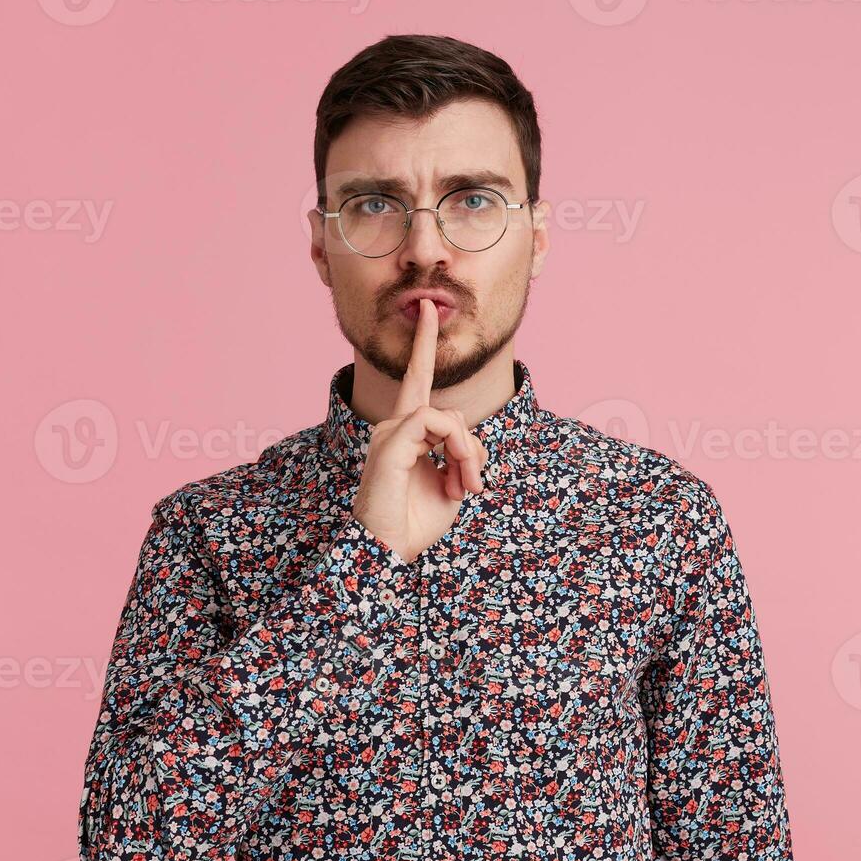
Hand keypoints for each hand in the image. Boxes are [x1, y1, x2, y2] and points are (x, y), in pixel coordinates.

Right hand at [350, 298, 488, 562]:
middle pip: (450, 411)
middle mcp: (392, 428)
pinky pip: (435, 422)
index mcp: (405, 435)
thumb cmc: (415, 523)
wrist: (389, 551)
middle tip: (471, 486)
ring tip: (465, 487)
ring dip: (468, 454)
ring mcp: (388, 433)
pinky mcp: (390, 442)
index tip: (428, 309)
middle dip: (471, 449)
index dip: (422, 344)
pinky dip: (456, 448)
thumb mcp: (452, 484)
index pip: (415, 380)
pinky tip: (455, 479)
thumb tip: (468, 436)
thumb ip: (462, 453)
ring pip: (447, 416)